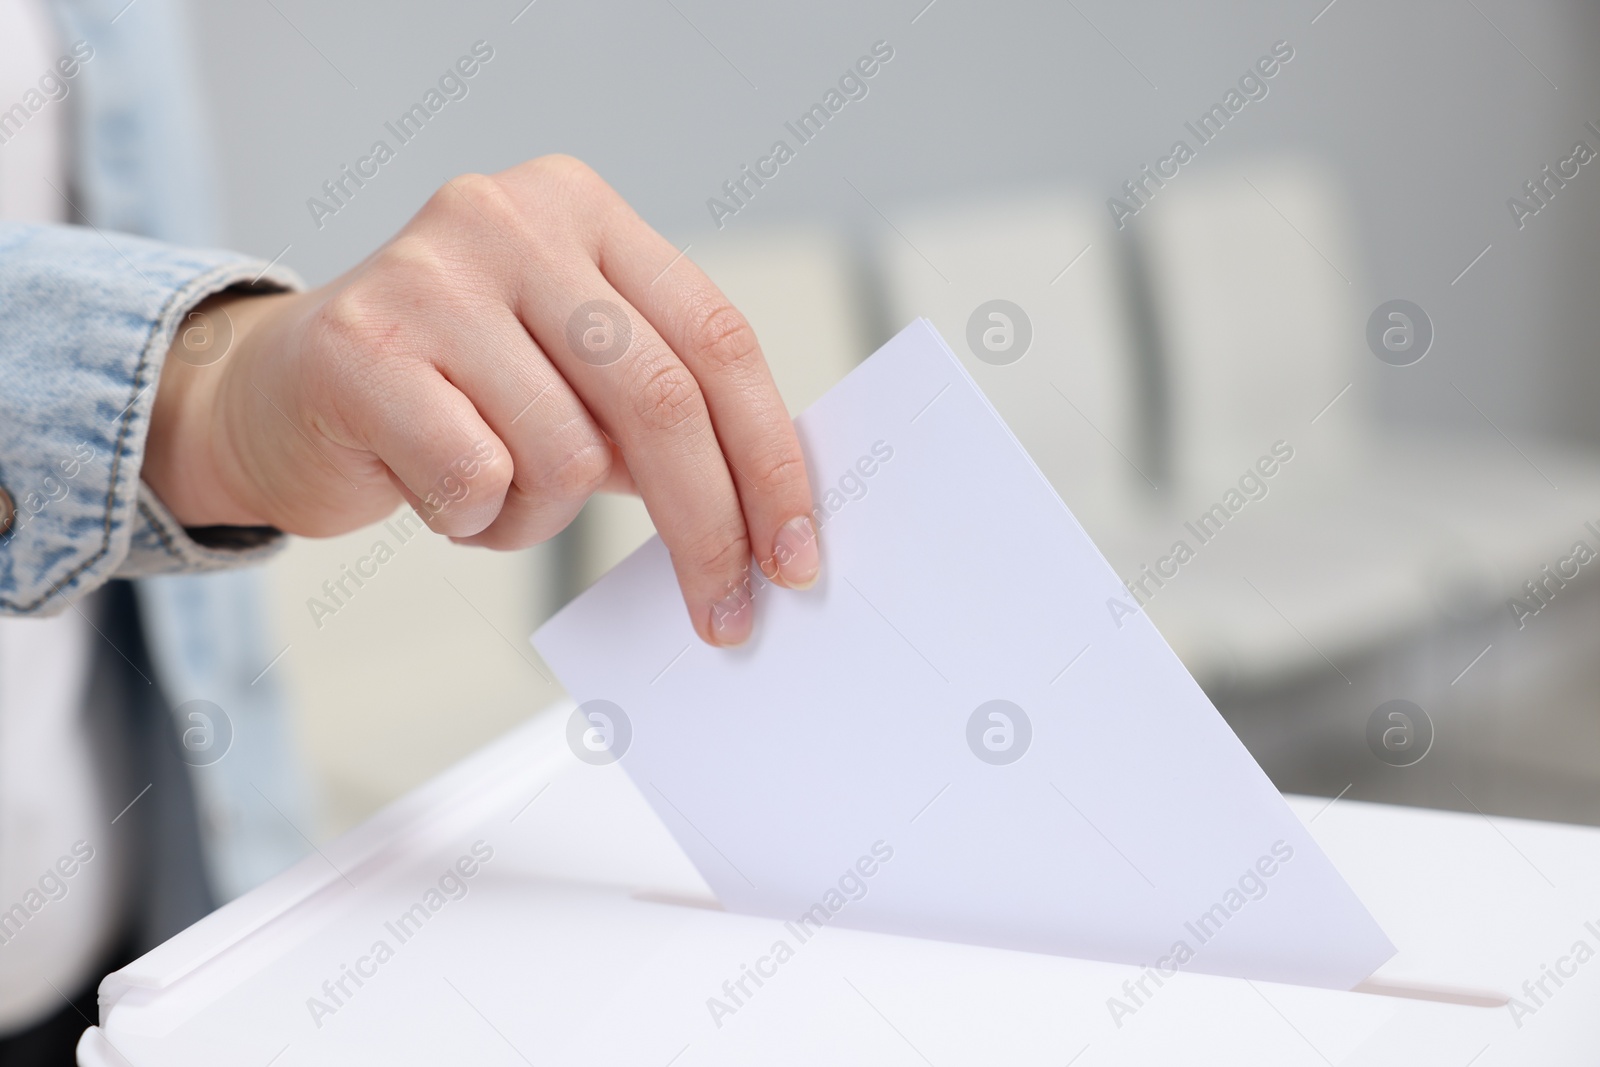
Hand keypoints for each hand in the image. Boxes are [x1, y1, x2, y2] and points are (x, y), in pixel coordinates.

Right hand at [144, 155, 819, 645]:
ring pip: (566, 455)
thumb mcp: (569, 375)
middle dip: (708, 527)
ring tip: (490, 494)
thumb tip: (769, 513)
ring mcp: (431, 273)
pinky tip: (433, 489)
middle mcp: (512, 218)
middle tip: (725, 613)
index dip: (770, 458)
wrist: (272, 394)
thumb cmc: (446, 393)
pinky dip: (475, 521)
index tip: (793, 551)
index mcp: (584, 210)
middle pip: (663, 399)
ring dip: (544, 517)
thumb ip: (657, 411)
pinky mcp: (360, 344)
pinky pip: (479, 480)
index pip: (717, 339)